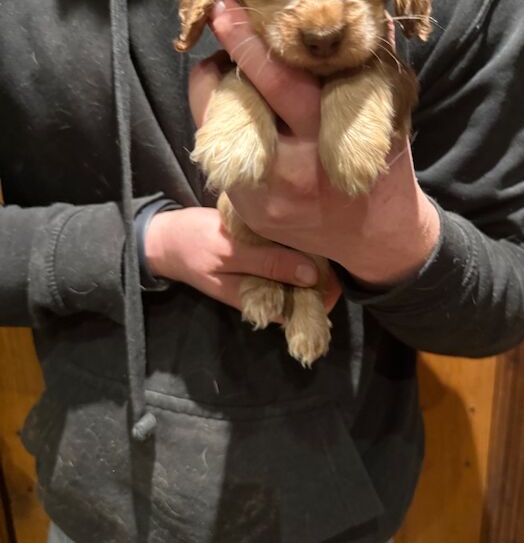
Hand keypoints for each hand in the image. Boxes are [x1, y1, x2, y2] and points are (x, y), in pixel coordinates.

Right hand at [145, 206, 340, 313]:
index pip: (301, 310)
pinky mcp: (259, 259)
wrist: (166, 237)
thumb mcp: (229, 252)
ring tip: (327, 238)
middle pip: (303, 292)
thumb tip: (312, 275)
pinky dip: (297, 249)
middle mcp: (265, 292)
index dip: (322, 297)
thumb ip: (269, 263)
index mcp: (258, 300)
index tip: (339, 277)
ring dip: (313, 261)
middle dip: (323, 278)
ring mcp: (262, 276)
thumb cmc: (195, 243)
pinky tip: (307, 232)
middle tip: (337, 249)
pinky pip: (284, 260)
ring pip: (297, 275)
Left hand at [192, 0, 439, 286]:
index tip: (228, 8)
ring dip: (218, 94)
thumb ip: (372, 71)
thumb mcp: (386, 120)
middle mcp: (291, 172)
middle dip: (222, 60)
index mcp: (328, 142)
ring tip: (232, 71)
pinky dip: (226, 129)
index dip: (249, 44)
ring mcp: (264, 198)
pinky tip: (243, 115)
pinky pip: (222, 159)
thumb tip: (367, 15)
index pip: (280, 84)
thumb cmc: (383, 170)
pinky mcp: (248, 212)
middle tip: (219, 20)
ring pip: (218, 132)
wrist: (377, 238)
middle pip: (238, 106)